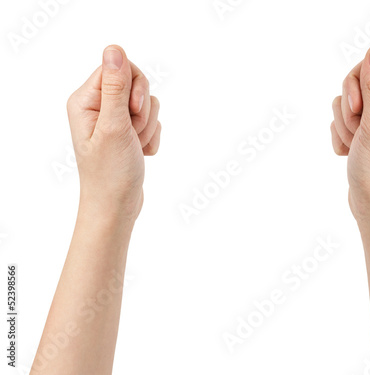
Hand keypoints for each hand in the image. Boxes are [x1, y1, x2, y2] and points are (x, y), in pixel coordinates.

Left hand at [67, 45, 161, 221]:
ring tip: (135, 147)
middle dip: (142, 111)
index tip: (132, 112)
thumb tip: (114, 48)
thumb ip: (115, 87)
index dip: (133, 87)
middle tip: (132, 133)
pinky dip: (152, 137)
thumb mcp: (113, 126)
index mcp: (85, 100)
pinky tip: (141, 153)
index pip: (117, 68)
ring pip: (148, 103)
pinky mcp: (129, 131)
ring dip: (148, 127)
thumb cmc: (110, 172)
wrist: (117, 206)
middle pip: (135, 83)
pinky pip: (153, 120)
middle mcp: (98, 106)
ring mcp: (115, 119)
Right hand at [330, 45, 369, 221]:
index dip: (356, 88)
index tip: (358, 112)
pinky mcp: (362, 132)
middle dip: (348, 112)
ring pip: (342, 105)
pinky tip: (350, 154)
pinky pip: (338, 122)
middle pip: (354, 84)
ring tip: (356, 148)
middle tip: (359, 134)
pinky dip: (339, 138)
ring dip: (343, 128)